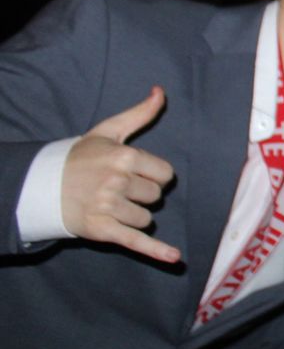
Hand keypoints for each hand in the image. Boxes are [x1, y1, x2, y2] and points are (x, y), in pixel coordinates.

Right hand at [61, 87, 179, 262]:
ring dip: (135, 214)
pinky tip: (174, 257)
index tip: (136, 172)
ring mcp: (109, 207)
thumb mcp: (108, 132)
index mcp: (124, 157)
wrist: (44, 185)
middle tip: (118, 188)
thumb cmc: (82, 157)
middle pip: (156, 196)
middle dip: (142, 193)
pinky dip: (157, 251)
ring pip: (146, 217)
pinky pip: (136, 241)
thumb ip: (139, 114)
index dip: (154, 175)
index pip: (165, 174)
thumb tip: (160, 91)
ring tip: (112, 204)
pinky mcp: (103, 230)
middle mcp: (117, 182)